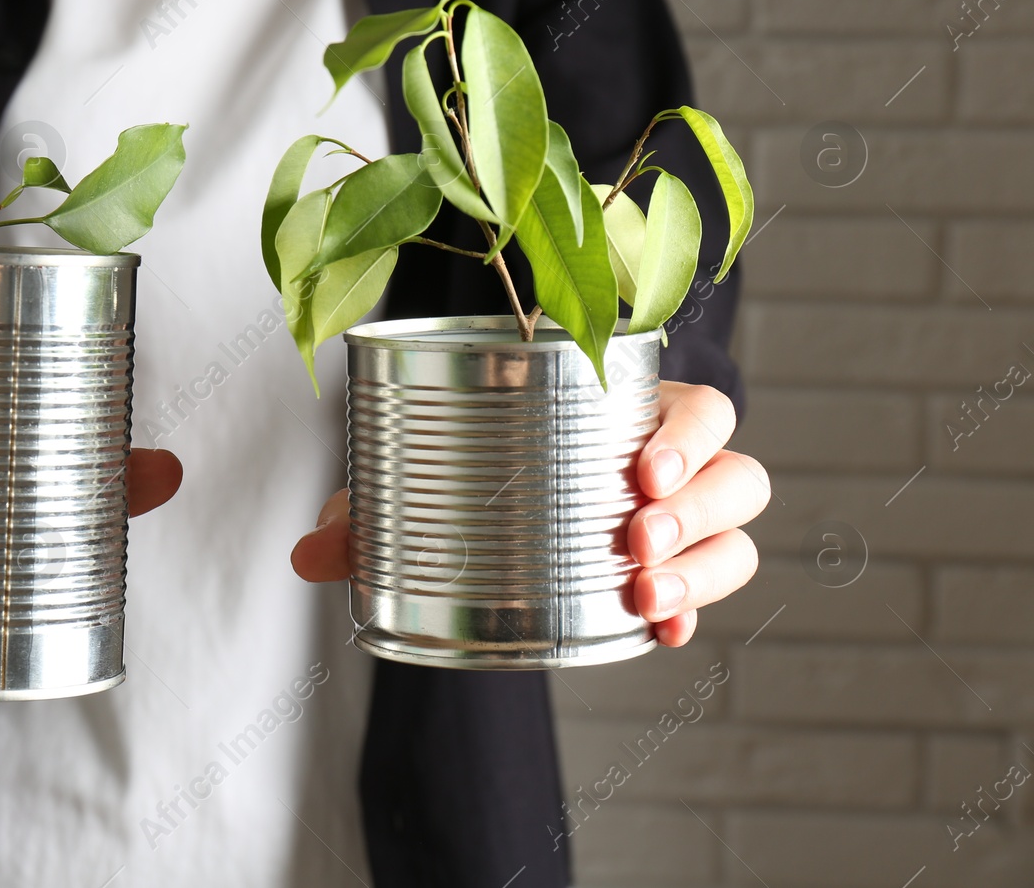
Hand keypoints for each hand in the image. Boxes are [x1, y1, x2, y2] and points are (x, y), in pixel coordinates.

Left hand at [290, 381, 766, 647]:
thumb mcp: (412, 486)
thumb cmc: (460, 476)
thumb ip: (366, 515)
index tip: (644, 470)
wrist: (478, 530)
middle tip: (637, 542)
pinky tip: (661, 635)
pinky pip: (712, 594)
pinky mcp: (674, 579)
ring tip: (645, 596)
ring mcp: (680, 523)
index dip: (689, 433)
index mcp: (624, 412)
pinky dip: (693, 615)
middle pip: (736, 474)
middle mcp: (670, 463)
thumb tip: (306, 557)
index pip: (695, 407)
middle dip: (697, 510)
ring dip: (703, 567)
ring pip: (737, 535)